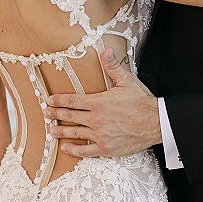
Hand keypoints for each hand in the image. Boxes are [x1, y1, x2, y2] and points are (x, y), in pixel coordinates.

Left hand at [44, 48, 161, 157]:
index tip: (49, 101)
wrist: (156, 123)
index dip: (59, 100)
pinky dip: (74, 149)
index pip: (73, 100)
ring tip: (51, 130)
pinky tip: (66, 147)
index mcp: (99, 102)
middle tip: (46, 114)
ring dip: (61, 131)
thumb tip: (105, 51)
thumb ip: (112, 67)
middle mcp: (96, 119)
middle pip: (70, 116)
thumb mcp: (127, 81)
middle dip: (56, 114)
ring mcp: (100, 135)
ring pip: (75, 133)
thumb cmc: (142, 102)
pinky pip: (86, 151)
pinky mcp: (106, 148)